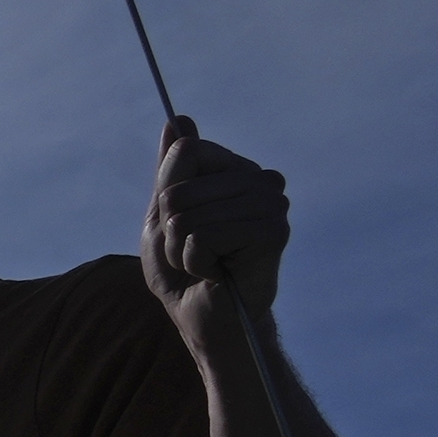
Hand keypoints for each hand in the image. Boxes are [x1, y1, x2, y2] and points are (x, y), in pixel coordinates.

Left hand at [144, 116, 287, 328]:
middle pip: (179, 188)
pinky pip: (202, 237)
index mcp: (239, 170)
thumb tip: (178, 118)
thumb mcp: (165, 213)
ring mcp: (272, 205)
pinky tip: (217, 272)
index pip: (186, 151)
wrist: (203, 318)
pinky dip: (195, 262)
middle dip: (172, 229)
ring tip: (206, 263)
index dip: (169, 195)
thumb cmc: (185, 269)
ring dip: (181, 250)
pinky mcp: (272, 232)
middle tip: (195, 251)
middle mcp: (263, 181)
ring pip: (187, 215)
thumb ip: (172, 169)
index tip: (185, 222)